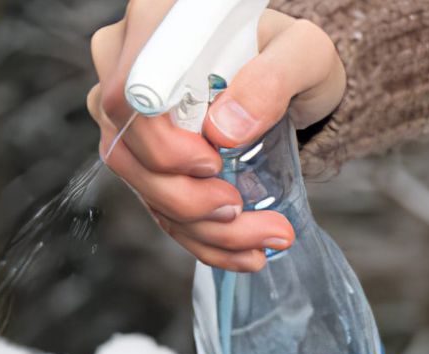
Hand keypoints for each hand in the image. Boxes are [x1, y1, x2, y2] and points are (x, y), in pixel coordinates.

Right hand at [87, 2, 345, 271]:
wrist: (287, 80)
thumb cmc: (289, 54)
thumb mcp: (304, 53)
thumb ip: (272, 79)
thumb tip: (225, 130)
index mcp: (156, 26)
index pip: (130, 94)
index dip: (161, 142)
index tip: (214, 161)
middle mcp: (124, 66)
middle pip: (126, 150)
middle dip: (185, 199)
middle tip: (241, 209)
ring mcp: (125, 115)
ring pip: (140, 186)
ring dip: (200, 228)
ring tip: (261, 238)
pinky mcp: (139, 154)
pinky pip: (155, 205)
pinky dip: (200, 238)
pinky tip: (244, 252)